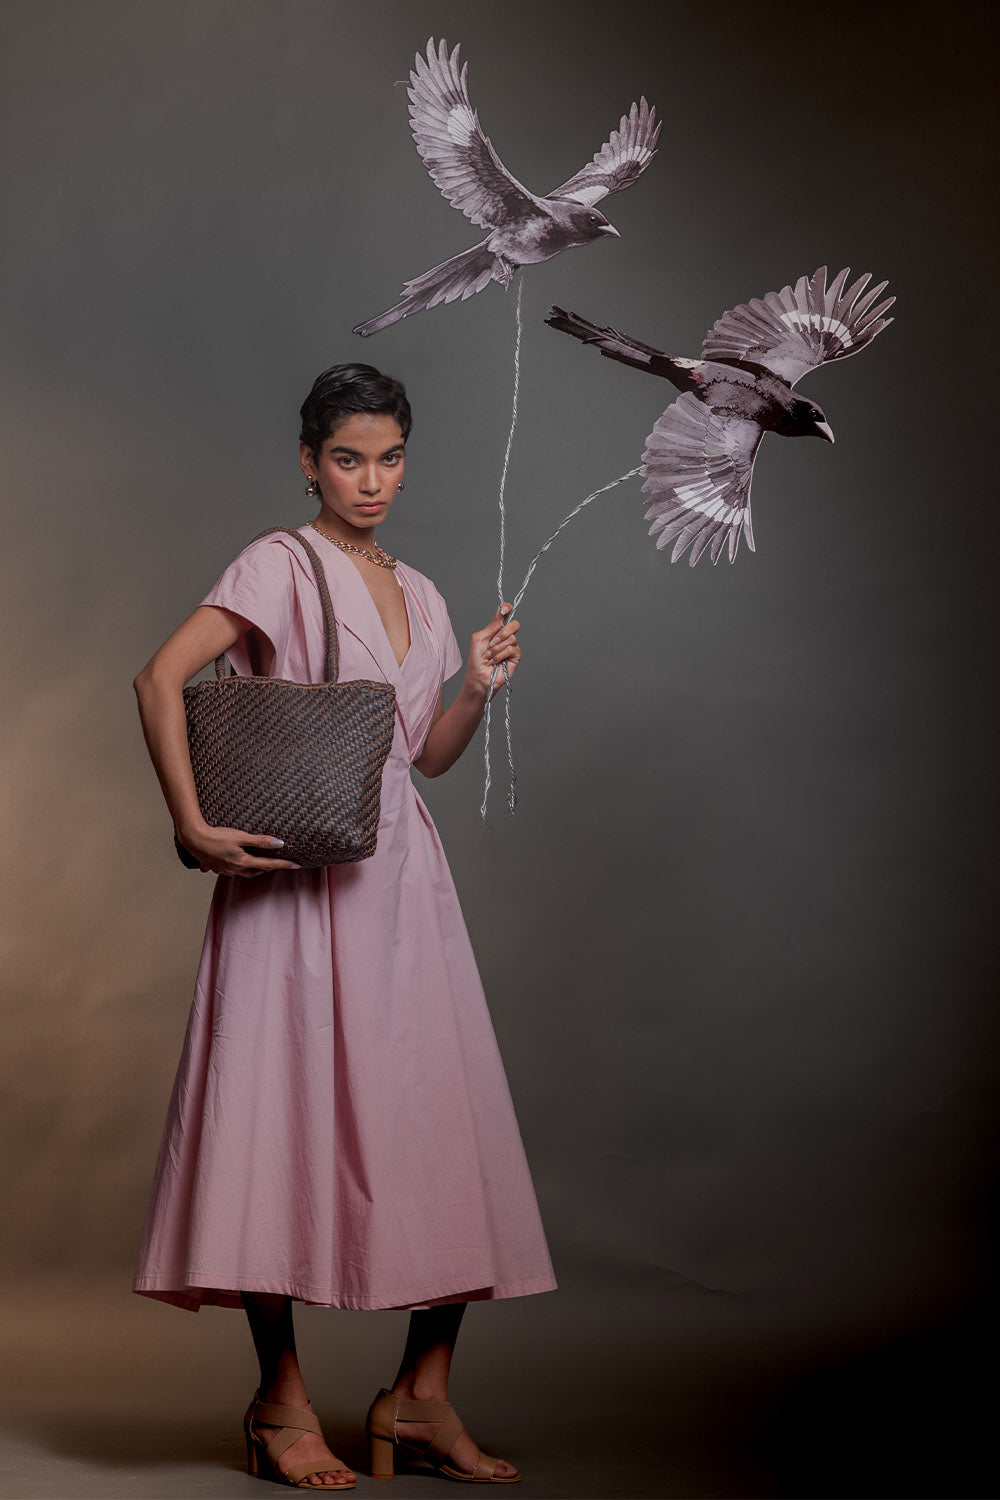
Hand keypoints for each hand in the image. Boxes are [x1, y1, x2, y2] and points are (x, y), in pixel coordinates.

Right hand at [177, 824, 300, 876]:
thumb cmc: (217, 836)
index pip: (269, 864)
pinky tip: (234, 863)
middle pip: (257, 871)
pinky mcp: (215, 867)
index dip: (284, 864)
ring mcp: (224, 870)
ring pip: (244, 872)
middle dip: (269, 868)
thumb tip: (280, 843)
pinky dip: (237, 867)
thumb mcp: (241, 836)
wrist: (193, 839)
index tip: (297, 865)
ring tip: (260, 864)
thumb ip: (260, 840)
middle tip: (279, 863)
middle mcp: (235, 869)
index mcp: (243, 862)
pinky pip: (229, 870)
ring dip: (254, 869)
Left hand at [466, 605, 520, 699]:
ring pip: (511, 638)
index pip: (505, 615)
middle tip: (492, 642)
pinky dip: (500, 655)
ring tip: (489, 656)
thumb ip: (491, 626)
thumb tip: (501, 614)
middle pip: (514, 624)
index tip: (505, 609)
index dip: (507, 609)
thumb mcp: (479, 638)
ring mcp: (511, 646)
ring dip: (496, 648)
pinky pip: (512, 649)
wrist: (478, 676)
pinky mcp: (515, 656)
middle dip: (503, 632)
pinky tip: (494, 661)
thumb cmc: (476, 659)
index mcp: (496, 630)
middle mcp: (505, 636)